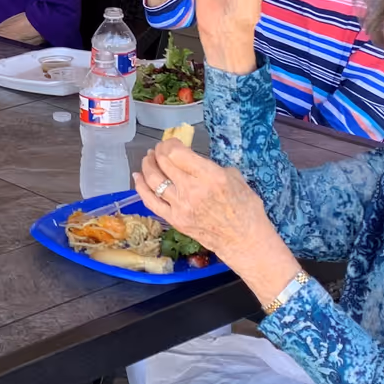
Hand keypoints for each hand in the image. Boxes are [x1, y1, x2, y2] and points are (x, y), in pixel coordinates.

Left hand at [133, 140, 282, 278]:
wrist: (244, 241)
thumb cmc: (246, 209)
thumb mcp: (236, 178)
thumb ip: (213, 167)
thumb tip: (196, 161)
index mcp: (210, 176)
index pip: (177, 154)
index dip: (170, 144)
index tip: (173, 142)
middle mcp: (192, 190)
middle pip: (163, 163)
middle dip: (159, 151)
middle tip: (159, 149)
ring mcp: (180, 206)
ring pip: (153, 180)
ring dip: (148, 165)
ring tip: (148, 159)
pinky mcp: (174, 220)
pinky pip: (151, 201)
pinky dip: (141, 187)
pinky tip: (138, 177)